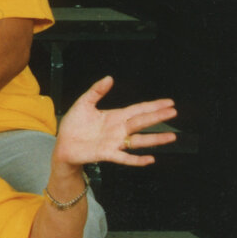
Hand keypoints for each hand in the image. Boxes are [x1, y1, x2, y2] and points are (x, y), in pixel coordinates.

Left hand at [54, 76, 176, 168]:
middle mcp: (118, 130)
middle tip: (173, 112)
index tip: (169, 103)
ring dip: (154, 139)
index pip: (138, 109)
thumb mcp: (83, 104)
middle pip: (141, 122)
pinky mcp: (106, 154)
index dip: (153, 106)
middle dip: (157, 117)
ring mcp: (114, 142)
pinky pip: (125, 158)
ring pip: (138, 140)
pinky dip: (137, 159)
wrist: (63, 145)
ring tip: (171, 137)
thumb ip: (96, 91)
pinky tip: (149, 159)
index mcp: (115, 117)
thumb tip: (109, 78)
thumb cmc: (73, 125)